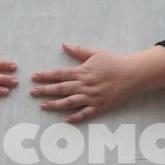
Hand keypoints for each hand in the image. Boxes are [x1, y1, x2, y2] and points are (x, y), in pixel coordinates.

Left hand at [30, 44, 164, 122]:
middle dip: (45, 90)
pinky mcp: (100, 106)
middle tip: (32, 93)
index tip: (34, 77)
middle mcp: (85, 85)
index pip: (59, 74)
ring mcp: (92, 97)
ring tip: (42, 106)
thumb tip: (63, 45)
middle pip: (61, 88)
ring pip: (70, 102)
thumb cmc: (113, 62)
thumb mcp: (95, 53)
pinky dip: (76, 117)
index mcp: (82, 71)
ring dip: (55, 105)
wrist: (132, 74)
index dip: (45, 76)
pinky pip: (86, 113)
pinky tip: (66, 119)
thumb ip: (78, 51)